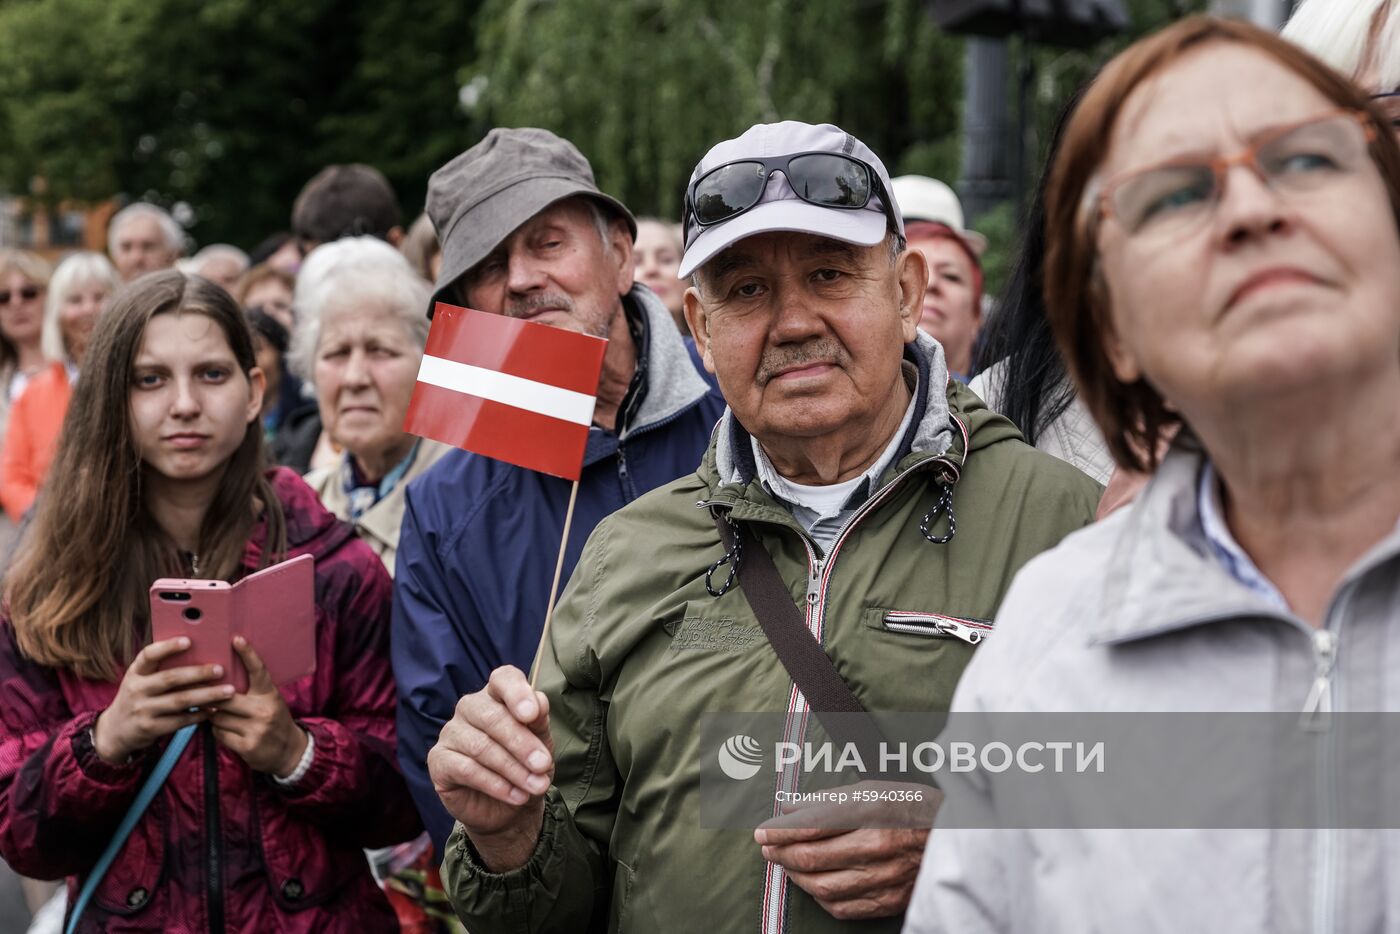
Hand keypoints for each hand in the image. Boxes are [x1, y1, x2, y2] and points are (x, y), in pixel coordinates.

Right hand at [93, 637, 231, 763]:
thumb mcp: (140, 681)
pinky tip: (214, 710)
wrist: (115, 731)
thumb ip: (160, 669)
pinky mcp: (150, 728)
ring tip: (229, 691)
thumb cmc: (138, 698)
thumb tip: (199, 652)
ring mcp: (142, 710)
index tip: (189, 640)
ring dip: (207, 695)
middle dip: (198, 673)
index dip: (168, 647)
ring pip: (180, 701)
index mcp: (135, 673)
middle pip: (171, 678)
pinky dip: (199, 714)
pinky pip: (180, 720)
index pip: (148, 655)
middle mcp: (136, 689)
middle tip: (221, 669)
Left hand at [209, 636, 306, 777]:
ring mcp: (256, 729)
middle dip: (210, 696)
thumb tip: (219, 680)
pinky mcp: (247, 746)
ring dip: (212, 716)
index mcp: (270, 695)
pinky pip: (219, 733)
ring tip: (215, 714)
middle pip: (226, 697)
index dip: (248, 654)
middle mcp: (265, 710)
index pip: (259, 671)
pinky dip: (217, 731)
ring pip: (218, 716)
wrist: (289, 752)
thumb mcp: (269, 702)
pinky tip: (223, 729)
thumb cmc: (273, 721)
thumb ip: (251, 691)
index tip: (236, 639)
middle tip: (198, 691)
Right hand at [427, 665, 553, 871]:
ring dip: (513, 769)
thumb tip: (538, 703)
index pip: (503, 679)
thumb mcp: (541, 743)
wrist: (510, 807)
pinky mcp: (438, 760)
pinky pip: (466, 769)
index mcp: (497, 695)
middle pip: (492, 717)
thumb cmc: (526, 765)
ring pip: (481, 746)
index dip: (517, 693)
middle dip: (522, 744)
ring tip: (536, 786)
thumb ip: (539, 721)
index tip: (532, 714)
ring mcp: (451, 732)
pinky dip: (495, 784)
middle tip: (543, 766)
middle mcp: (470, 708)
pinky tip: (516, 796)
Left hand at [754, 781, 940, 919]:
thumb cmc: (913, 807)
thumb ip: (828, 799)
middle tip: (768, 848)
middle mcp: (878, 846)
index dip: (780, 830)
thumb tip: (789, 807)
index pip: (811, 825)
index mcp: (873, 811)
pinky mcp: (891, 901)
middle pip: (813, 858)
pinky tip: (813, 885)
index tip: (762, 831)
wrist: (960, 838)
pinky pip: (844, 908)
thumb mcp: (873, 789)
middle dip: (782, 854)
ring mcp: (885, 878)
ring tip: (787, 865)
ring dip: (797, 877)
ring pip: (824, 886)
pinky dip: (821, 898)